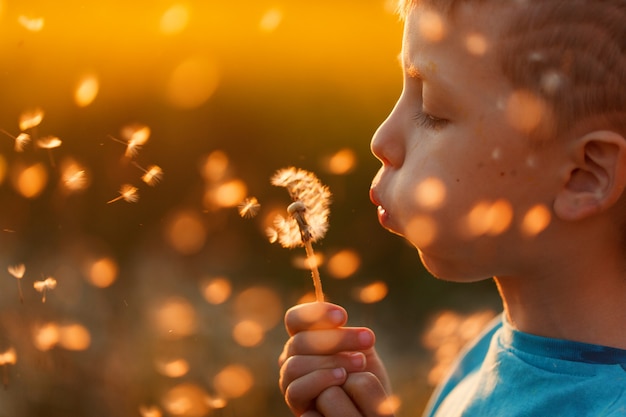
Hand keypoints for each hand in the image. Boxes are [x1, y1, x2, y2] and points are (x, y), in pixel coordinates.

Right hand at [278, 302, 392, 415]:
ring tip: (359, 363)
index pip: (294, 318)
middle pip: (300, 341)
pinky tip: (343, 378)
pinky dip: (321, 380)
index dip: (316, 314)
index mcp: (302, 336)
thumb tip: (339, 318)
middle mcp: (290, 355)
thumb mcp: (360, 348)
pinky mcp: (294, 400)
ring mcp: (288, 378)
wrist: (367, 405)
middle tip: (368, 340)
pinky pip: (296, 389)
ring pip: (296, 365)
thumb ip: (347, 333)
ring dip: (330, 361)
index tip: (343, 316)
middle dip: (337, 339)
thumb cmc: (363, 372)